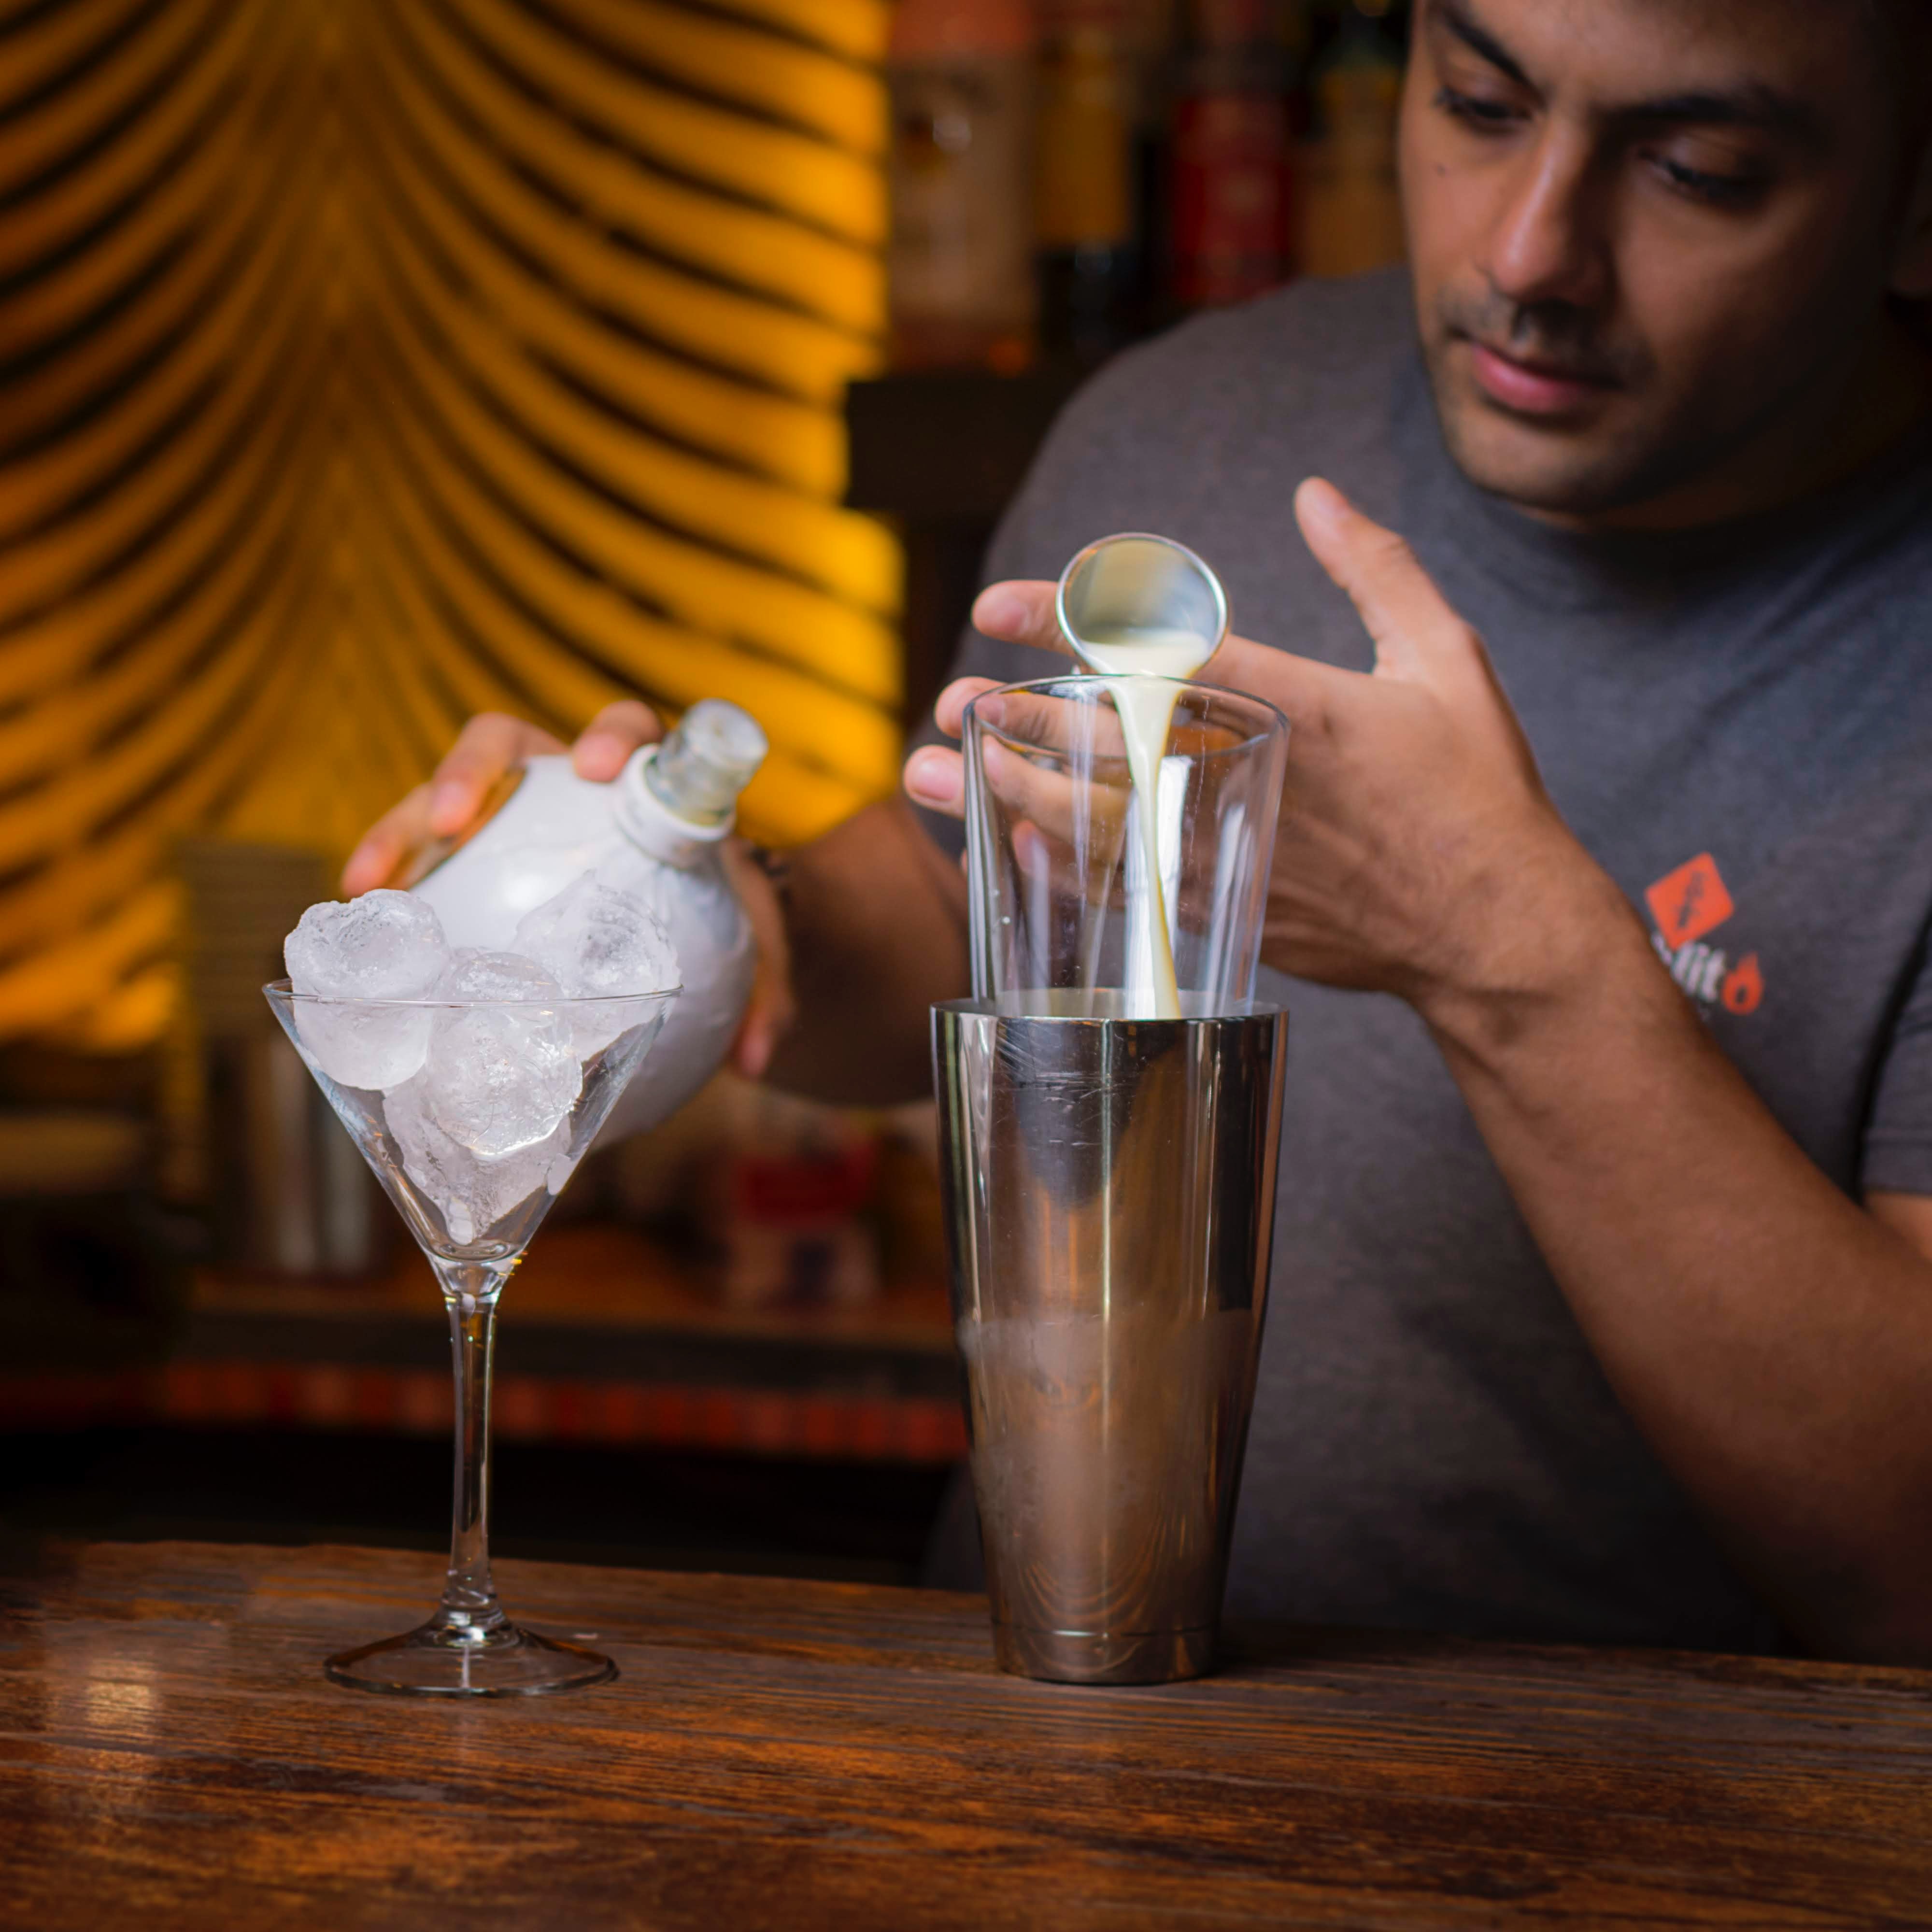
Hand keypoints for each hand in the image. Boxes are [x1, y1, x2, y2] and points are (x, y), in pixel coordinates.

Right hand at [342, 700, 795, 1080]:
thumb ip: (769, 995)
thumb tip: (757, 1059)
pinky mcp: (470, 858)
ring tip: (368, 885)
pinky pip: (419, 858)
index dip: (611, 735)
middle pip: (506, 745)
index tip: (596, 768)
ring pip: (445, 797)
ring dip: (401, 830)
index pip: (628, 729)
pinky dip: (389, 881)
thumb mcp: (755, 952)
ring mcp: (507, 816)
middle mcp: (563, 786)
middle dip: (473, 770)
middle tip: (452, 817)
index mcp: (639, 786)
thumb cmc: (723, 922)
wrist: (693, 933)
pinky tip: (361, 927)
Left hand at [903, 479, 1625, 1020]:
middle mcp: (1249, 783)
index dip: (1069, 623)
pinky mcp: (1231, 913)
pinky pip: (1126, 893)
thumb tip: (1316, 494)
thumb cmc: (1476, 789)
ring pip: (1097, 825)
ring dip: (1011, 799)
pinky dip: (1063, 870)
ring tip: (931, 780)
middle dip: (1020, 722)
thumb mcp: (1445, 657)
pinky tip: (1008, 852)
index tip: (1002, 605)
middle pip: (1107, 748)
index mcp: (1300, 710)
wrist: (1495, 929)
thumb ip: (1376, 569)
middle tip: (950, 702)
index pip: (1160, 652)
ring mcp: (1233, 856)